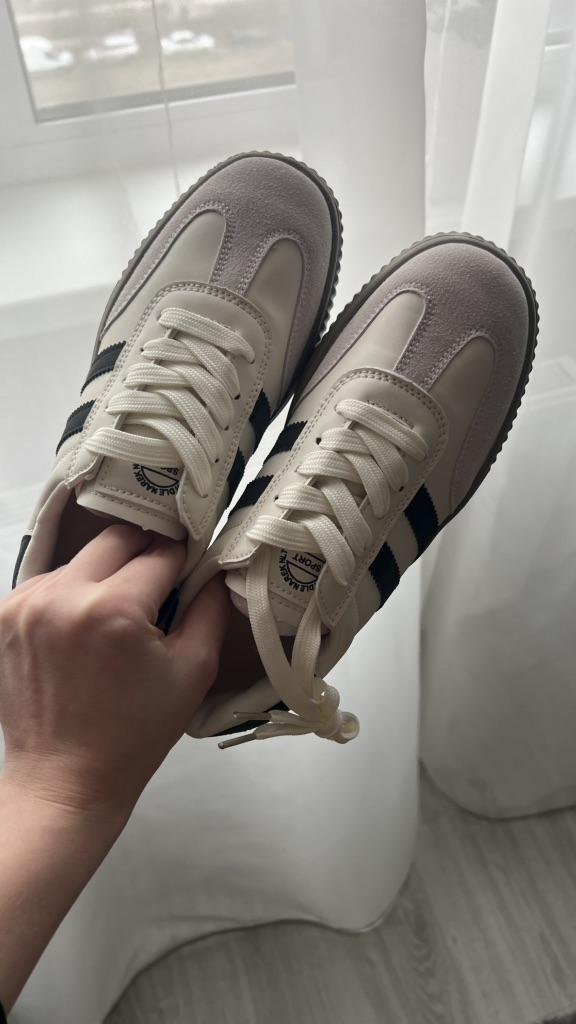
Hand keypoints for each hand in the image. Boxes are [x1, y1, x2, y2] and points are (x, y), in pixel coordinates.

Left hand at [0, 524, 229, 821]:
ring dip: (103, 576)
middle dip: (142, 554)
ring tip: (114, 619)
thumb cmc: (135, 734)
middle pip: (115, 540)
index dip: (182, 560)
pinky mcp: (2, 618)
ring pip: (79, 560)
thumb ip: (209, 608)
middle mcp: (62, 596)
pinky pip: (47, 583)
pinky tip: (81, 630)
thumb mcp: (193, 671)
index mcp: (114, 609)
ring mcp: (24, 604)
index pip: (160, 553)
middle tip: (157, 585)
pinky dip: (70, 595)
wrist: (65, 780)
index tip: (189, 571)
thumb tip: (212, 568)